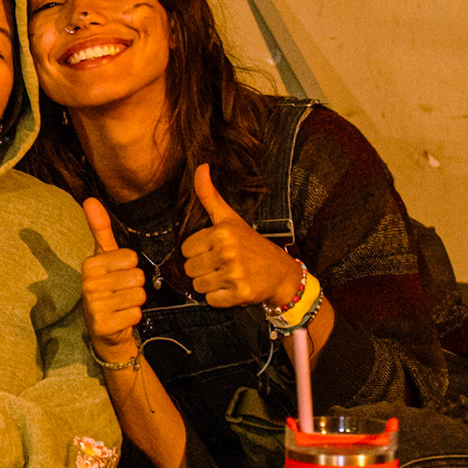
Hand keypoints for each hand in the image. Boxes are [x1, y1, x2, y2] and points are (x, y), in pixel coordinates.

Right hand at [80, 198, 146, 362]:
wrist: (105, 330)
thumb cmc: (108, 288)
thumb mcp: (104, 257)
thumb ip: (100, 228)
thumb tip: (89, 199)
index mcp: (90, 265)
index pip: (131, 257)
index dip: (130, 268)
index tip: (118, 276)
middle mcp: (89, 284)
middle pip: (137, 276)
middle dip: (135, 286)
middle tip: (120, 293)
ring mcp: (94, 306)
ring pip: (139, 295)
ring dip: (135, 302)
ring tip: (121, 305)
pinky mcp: (103, 325)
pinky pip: (136, 313)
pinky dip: (133, 317)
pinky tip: (121, 319)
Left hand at [182, 163, 300, 308]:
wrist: (281, 272)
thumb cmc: (251, 244)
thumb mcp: (230, 217)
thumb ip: (210, 195)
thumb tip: (200, 166)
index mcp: (222, 232)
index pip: (186, 249)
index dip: (198, 252)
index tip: (215, 250)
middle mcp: (228, 251)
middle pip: (189, 269)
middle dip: (202, 270)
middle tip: (221, 265)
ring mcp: (235, 274)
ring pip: (198, 286)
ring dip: (210, 285)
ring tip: (227, 276)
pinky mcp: (240, 294)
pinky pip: (211, 301)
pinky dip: (220, 299)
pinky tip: (233, 289)